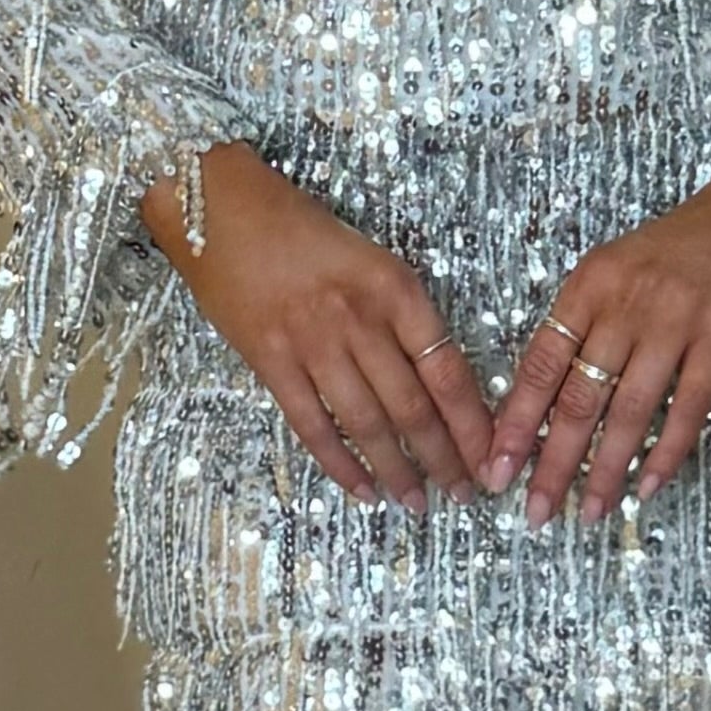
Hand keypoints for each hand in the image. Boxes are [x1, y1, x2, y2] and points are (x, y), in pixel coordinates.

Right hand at [141, 143, 494, 506]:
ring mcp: (314, 343)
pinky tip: (363, 490)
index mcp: (395, 288)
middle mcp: (361, 319)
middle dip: (445, 458)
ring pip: (369, 423)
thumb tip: (436, 380)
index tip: (491, 456)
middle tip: (464, 495)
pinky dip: (341, 464)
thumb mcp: (369, 259)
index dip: (473, 422)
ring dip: (398, 470)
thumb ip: (400, 315)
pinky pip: (314, 425)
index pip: (448, 370)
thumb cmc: (298, 228)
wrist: (219, 207)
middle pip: (414, 406)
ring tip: (418, 503)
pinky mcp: (271, 362)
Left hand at [489, 141, 710, 526]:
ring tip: (589, 512)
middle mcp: (626, 301)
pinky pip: (689, 407)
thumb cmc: (689, 242)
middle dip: (552, 462)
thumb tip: (550, 400)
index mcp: (590, 283)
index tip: (496, 468)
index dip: (516, 422)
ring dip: (606, 469)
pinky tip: (648, 486)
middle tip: (534, 512)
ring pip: (628, 409)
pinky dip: (667, 452)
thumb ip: (587, 323)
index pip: (540, 364)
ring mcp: (676, 318)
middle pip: (578, 396)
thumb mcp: (621, 268)